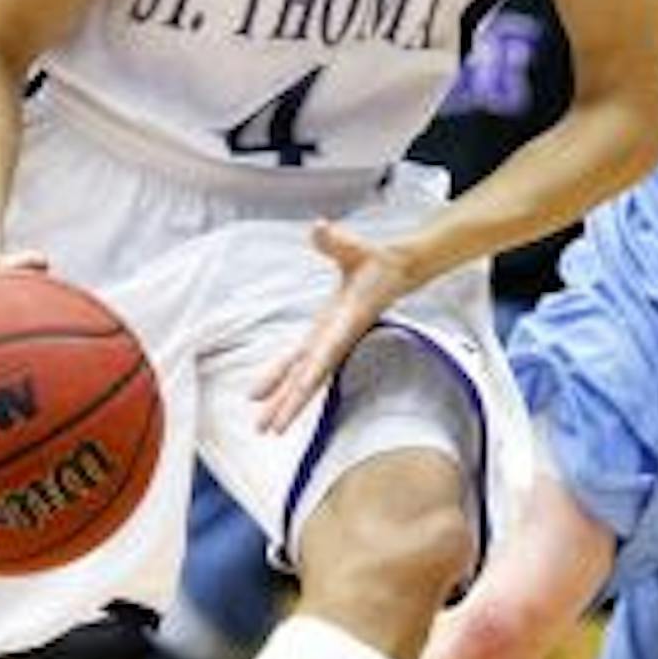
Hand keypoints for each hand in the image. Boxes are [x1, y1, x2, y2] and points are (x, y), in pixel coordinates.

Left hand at [252, 220, 414, 434]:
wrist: (394, 272)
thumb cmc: (374, 261)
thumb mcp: (355, 248)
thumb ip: (335, 240)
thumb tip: (319, 227)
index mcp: (344, 324)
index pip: (324, 353)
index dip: (308, 374)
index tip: (296, 395)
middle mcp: (334, 340)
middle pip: (310, 379)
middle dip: (290, 404)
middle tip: (269, 430)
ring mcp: (327, 343)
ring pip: (302, 379)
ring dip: (283, 403)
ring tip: (263, 428)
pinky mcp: (321, 340)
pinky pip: (299, 367)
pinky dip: (282, 382)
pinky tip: (265, 398)